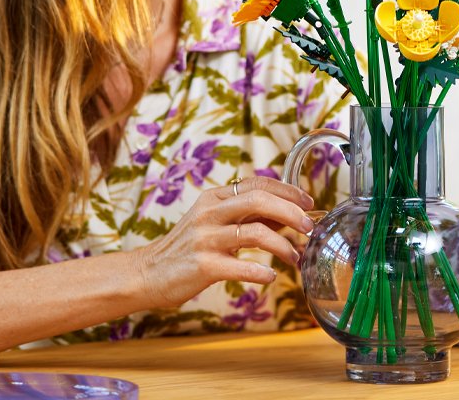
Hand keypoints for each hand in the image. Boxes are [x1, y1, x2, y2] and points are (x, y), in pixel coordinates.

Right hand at [136, 177, 314, 307]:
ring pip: (254, 232)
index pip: (257, 183)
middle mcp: (209, 212)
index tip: (309, 202)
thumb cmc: (188, 248)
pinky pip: (241, 266)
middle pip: (258, 200)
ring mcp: (205, 238)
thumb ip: (249, 216)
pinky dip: (261, 272)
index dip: (288, 191)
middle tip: (309, 227)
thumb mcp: (215, 223)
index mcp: (214, 197)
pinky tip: (270, 276)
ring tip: (294, 258)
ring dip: (282, 246)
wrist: (148, 273)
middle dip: (291, 212)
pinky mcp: (203, 265)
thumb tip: (289, 213)